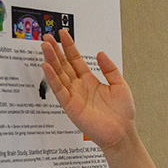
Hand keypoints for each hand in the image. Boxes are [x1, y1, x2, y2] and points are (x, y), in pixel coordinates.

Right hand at [40, 29, 135, 151]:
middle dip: (56, 51)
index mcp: (90, 81)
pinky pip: (59, 90)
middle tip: (47, 37)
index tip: (62, 34)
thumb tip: (101, 54)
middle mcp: (79, 87)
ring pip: (59, 75)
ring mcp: (74, 96)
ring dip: (51, 61)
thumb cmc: (122, 113)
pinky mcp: (71, 107)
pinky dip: (52, 78)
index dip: (69, 47)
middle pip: (64, 65)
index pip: (76, 60)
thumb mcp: (120, 85)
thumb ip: (110, 69)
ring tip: (45, 46)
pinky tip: (46, 66)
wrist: (122, 133)